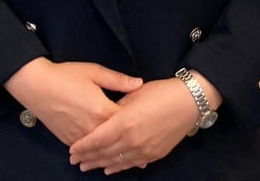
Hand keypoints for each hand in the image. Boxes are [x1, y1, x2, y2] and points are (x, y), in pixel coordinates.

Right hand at [3, 58, 142, 145]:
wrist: (37, 86)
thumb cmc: (66, 76)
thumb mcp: (94, 72)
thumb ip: (118, 80)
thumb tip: (139, 83)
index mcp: (102, 111)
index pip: (126, 122)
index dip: (138, 123)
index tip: (149, 125)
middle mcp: (93, 128)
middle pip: (116, 141)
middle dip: (129, 145)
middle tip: (145, 155)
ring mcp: (80, 137)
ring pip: (101, 150)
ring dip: (114, 155)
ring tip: (128, 161)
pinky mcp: (69, 140)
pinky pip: (87, 150)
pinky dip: (96, 154)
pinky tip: (103, 157)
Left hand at [69, 78, 199, 173]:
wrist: (187, 102)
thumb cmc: (159, 92)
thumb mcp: (134, 93)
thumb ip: (117, 106)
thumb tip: (106, 115)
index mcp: (124, 122)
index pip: (97, 139)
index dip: (83, 146)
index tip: (72, 150)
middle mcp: (132, 140)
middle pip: (104, 153)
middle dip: (88, 158)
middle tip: (75, 161)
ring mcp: (143, 150)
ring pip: (116, 162)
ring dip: (100, 165)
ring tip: (87, 167)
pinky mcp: (153, 154)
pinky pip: (131, 164)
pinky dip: (118, 167)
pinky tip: (110, 169)